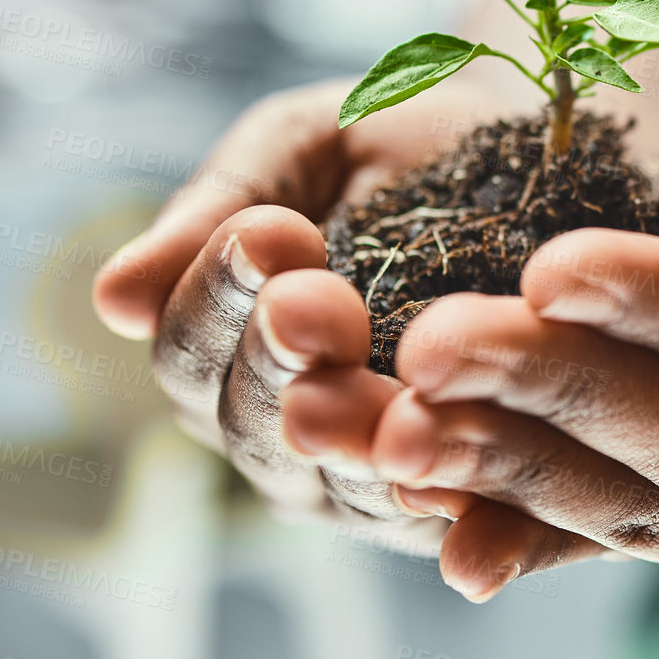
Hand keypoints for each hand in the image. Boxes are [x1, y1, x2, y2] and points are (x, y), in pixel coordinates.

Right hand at [89, 78, 602, 568]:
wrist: (547, 154)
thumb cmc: (401, 146)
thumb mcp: (303, 146)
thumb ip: (218, 209)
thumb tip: (110, 298)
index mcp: (226, 347)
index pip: (189, 350)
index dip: (216, 297)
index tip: (266, 233)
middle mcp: (281, 428)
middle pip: (249, 424)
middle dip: (280, 361)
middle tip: (317, 302)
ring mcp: (363, 480)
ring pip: (332, 476)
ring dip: (351, 427)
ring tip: (381, 372)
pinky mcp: (461, 505)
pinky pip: (439, 512)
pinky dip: (438, 489)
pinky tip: (448, 452)